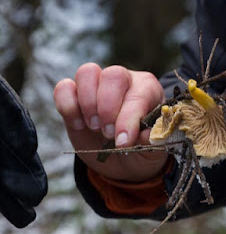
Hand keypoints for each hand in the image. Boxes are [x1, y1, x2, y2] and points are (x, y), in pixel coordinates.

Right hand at [53, 63, 166, 181]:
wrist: (120, 160)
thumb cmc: (140, 149)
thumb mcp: (152, 151)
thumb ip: (153, 141)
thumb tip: (147, 135)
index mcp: (148, 90)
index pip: (139, 94)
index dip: (129, 119)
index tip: (123, 142)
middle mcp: (124, 80)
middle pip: (114, 75)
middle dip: (108, 108)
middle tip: (108, 133)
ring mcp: (97, 84)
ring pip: (87, 72)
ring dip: (88, 103)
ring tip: (94, 127)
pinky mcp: (74, 95)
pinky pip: (64, 87)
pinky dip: (68, 106)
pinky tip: (79, 125)